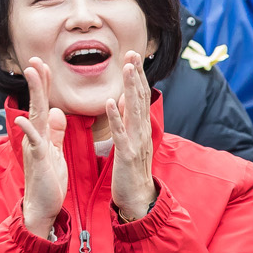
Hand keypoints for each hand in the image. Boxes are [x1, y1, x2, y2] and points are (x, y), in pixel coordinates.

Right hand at [17, 59, 67, 237]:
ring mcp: (35, 146)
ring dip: (35, 95)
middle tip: (34, 60)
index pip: (46, 104)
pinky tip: (23, 119)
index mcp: (44, 134)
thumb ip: (55, 132)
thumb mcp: (55, 150)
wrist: (43, 206)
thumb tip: (58, 111)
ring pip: (35, 116)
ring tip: (33, 75)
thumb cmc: (50, 179)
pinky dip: (28, 131)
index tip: (45, 65)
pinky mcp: (38, 159)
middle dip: (37, 82)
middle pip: (38, 104)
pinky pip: (33, 142)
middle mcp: (37, 136)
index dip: (46, 85)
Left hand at [107, 53, 156, 221]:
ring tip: (126, 68)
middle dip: (136, 75)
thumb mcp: (129, 143)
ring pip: (133, 110)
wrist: (137, 199)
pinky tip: (110, 101)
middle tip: (132, 54)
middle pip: (140, 98)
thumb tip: (121, 100)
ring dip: (130, 87)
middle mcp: (142, 131)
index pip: (140, 97)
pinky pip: (120, 132)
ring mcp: (136, 142)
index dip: (137, 77)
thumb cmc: (130, 172)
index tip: (132, 57)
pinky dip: (116, 116)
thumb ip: (126, 121)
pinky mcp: (127, 154)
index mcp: (141, 129)